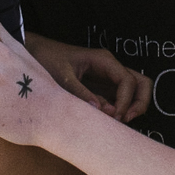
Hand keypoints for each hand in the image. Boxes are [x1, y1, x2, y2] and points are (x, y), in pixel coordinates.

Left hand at [29, 35, 150, 120]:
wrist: (34, 52)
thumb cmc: (47, 58)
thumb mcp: (62, 76)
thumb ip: (80, 93)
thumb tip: (100, 110)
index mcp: (104, 61)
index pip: (128, 81)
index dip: (126, 100)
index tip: (115, 116)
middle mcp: (110, 68)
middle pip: (140, 83)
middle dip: (139, 102)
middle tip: (126, 119)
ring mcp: (107, 78)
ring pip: (133, 91)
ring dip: (132, 107)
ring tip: (118, 122)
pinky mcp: (100, 88)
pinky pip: (118, 99)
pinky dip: (119, 110)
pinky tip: (108, 121)